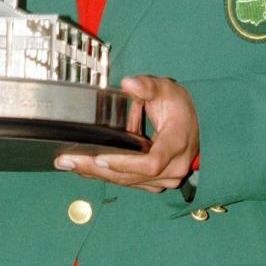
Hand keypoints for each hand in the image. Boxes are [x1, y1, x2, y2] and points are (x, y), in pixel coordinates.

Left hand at [54, 75, 198, 192]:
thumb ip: (147, 86)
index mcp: (176, 145)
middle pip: (131, 176)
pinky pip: (128, 181)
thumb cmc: (180, 107)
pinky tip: (84, 167)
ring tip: (68, 163)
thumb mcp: (167, 89)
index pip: (150, 163)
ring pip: (127, 182)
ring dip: (96, 174)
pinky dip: (106, 174)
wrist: (198, 125)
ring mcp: (164, 178)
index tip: (100, 157)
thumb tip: (129, 84)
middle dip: (96, 169)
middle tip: (67, 161)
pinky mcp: (155, 181)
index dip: (124, 163)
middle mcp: (172, 168)